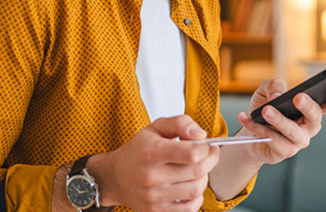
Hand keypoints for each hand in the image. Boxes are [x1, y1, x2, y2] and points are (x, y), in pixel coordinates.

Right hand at [91, 115, 220, 211]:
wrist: (115, 178)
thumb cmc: (138, 151)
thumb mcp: (155, 128)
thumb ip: (180, 123)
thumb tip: (200, 135)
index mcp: (153, 152)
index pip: (192, 153)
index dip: (206, 149)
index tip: (206, 146)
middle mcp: (152, 176)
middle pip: (198, 171)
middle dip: (210, 162)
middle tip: (208, 156)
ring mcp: (154, 197)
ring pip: (196, 190)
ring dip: (203, 179)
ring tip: (196, 171)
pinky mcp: (156, 211)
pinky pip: (189, 208)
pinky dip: (196, 198)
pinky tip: (189, 187)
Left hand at [234, 78, 325, 164]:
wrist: (249, 132)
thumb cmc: (265, 108)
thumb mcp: (267, 91)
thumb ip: (273, 85)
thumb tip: (277, 95)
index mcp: (312, 109)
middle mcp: (309, 126)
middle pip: (315, 118)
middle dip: (308, 107)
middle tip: (298, 97)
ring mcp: (298, 141)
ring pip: (293, 132)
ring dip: (279, 120)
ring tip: (266, 111)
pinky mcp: (284, 152)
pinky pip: (273, 140)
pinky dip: (258, 128)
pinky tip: (247, 118)